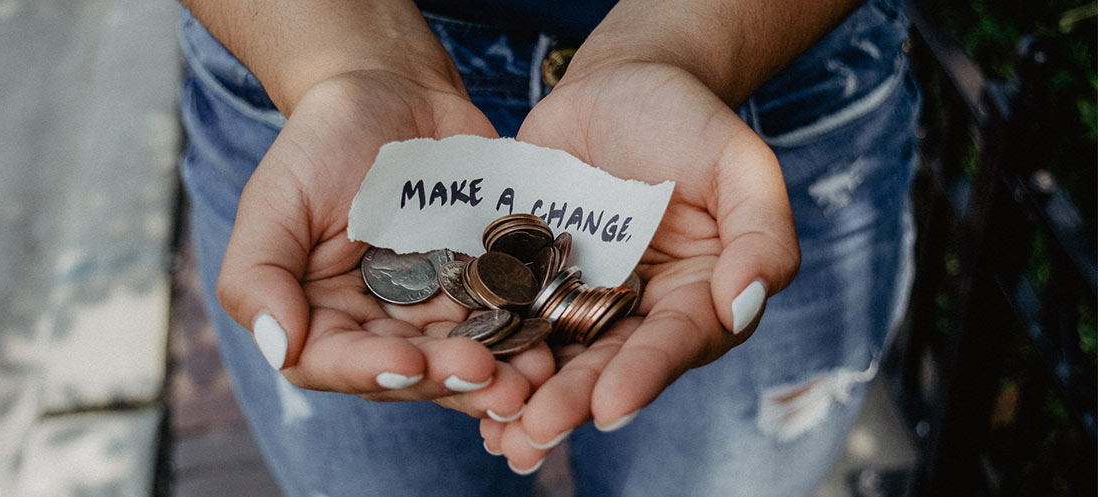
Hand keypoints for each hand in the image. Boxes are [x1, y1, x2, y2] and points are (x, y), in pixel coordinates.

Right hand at [216, 70, 554, 417]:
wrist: (394, 92)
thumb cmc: (323, 141)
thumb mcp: (275, 199)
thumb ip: (257, 275)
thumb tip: (279, 346)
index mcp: (320, 315)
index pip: (335, 363)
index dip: (372, 371)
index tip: (411, 364)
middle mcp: (378, 326)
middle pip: (410, 372)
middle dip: (449, 379)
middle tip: (490, 375)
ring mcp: (435, 310)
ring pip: (463, 358)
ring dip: (498, 376)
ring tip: (531, 377)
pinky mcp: (483, 287)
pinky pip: (506, 321)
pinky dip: (527, 337)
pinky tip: (552, 345)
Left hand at [479, 62, 800, 469]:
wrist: (619, 83)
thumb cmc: (689, 119)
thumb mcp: (740, 163)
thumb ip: (761, 234)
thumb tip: (744, 305)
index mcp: (697, 296)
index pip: (675, 342)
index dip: (644, 375)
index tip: (611, 406)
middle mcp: (639, 311)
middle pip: (608, 364)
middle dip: (573, 400)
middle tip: (537, 430)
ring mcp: (580, 297)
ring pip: (555, 356)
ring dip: (527, 396)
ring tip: (498, 433)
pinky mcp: (531, 278)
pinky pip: (509, 317)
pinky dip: (488, 350)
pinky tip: (461, 381)